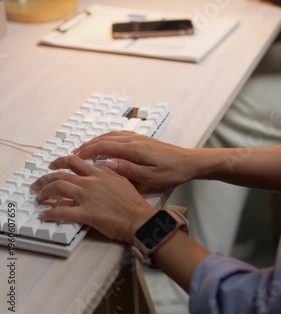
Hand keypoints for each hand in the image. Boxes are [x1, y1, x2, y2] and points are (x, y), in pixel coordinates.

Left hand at [30, 156, 155, 243]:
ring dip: (45, 192)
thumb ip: (109, 172)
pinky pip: (63, 212)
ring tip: (38, 197)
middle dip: (46, 178)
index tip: (53, 165)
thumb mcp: (122, 180)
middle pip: (62, 174)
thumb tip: (101, 167)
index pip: (75, 162)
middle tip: (37, 183)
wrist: (138, 217)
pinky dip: (50, 213)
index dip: (61, 162)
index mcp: (99, 173)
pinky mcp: (86, 213)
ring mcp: (87, 196)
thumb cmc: (133, 202)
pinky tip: (44, 215)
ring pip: (59, 188)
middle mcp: (91, 181)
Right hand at [74, 132, 196, 191]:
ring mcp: (138, 138)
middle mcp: (134, 140)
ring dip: (95, 141)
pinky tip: (103, 144)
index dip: (86, 152)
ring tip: (83, 149)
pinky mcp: (142, 139)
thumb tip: (107, 163)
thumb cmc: (172, 172)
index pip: (104, 147)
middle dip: (86, 145)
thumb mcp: (151, 177)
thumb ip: (128, 171)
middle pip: (104, 139)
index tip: (73, 158)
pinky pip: (118, 135)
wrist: (190, 162)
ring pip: (110, 135)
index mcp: (133, 149)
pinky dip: (106, 139)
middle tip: (72, 154)